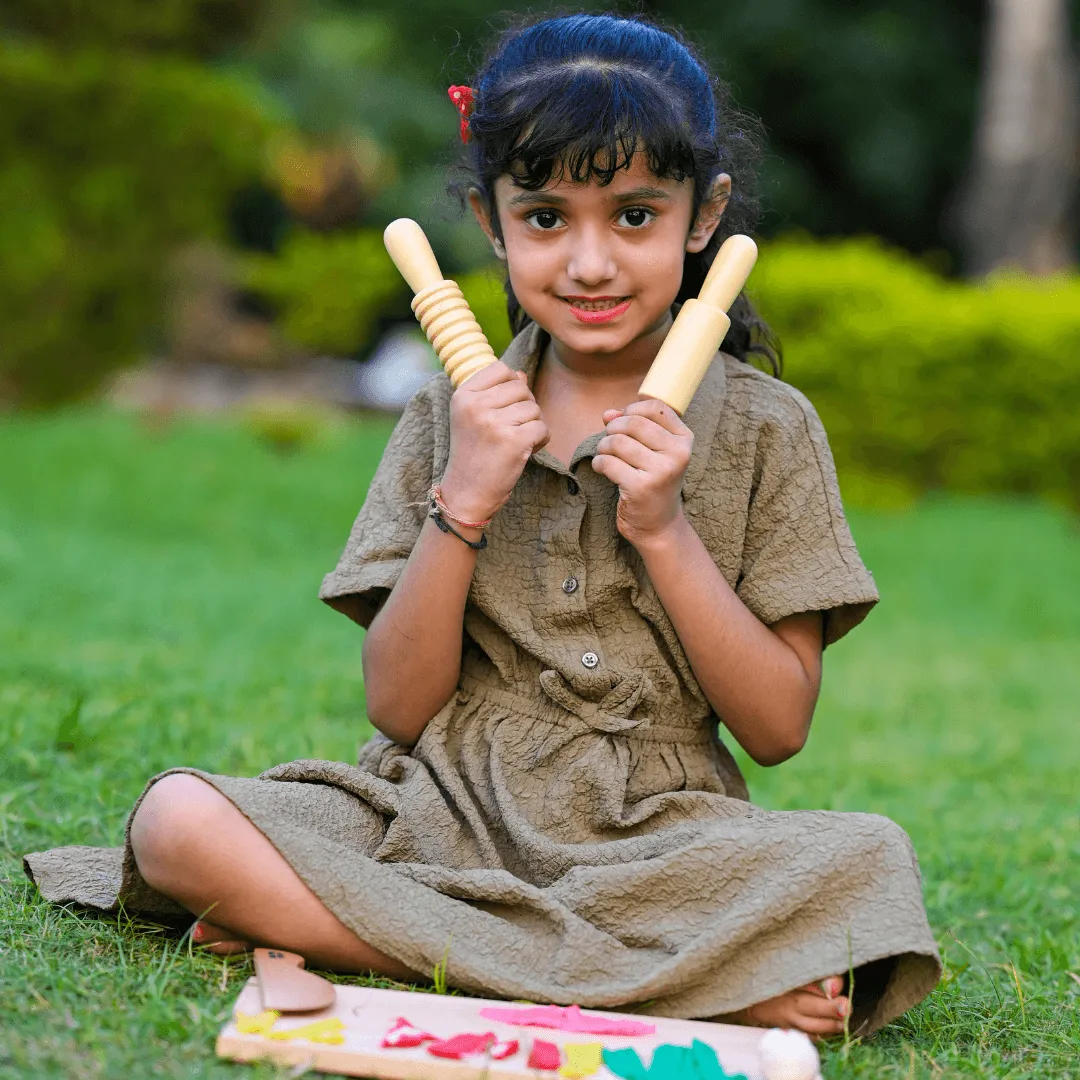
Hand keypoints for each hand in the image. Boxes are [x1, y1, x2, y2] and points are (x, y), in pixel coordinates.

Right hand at [439, 362, 549, 522]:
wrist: (466, 492)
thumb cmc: (473, 454)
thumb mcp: (474, 418)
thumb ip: (496, 393)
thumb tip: (520, 374)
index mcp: (463, 396)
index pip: (500, 369)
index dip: (511, 386)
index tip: (504, 408)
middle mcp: (476, 406)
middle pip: (521, 388)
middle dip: (525, 407)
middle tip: (512, 429)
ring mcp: (494, 423)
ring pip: (534, 408)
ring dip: (533, 425)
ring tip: (516, 441)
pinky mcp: (513, 441)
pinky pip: (543, 427)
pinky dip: (541, 440)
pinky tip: (526, 451)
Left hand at [591, 398, 692, 548]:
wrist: (659, 525)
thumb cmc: (654, 483)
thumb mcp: (653, 452)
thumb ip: (633, 427)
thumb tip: (608, 413)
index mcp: (684, 440)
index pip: (655, 407)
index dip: (631, 410)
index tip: (622, 424)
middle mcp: (678, 454)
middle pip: (633, 422)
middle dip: (612, 428)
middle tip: (609, 442)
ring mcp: (661, 471)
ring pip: (618, 441)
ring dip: (603, 446)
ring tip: (605, 456)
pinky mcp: (640, 487)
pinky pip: (608, 462)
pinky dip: (598, 463)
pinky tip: (602, 469)